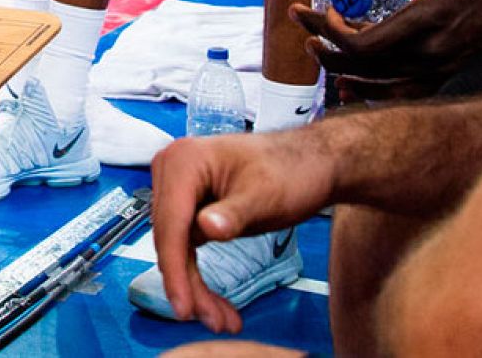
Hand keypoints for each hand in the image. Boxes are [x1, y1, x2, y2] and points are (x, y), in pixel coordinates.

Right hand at [150, 132, 333, 332]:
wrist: (311, 163)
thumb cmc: (292, 170)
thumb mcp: (266, 196)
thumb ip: (234, 214)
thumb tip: (206, 228)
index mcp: (184, 161)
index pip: (170, 224)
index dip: (175, 270)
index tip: (184, 307)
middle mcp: (172, 170)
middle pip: (169, 239)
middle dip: (188, 283)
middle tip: (212, 319)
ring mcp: (178, 187)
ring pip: (175, 247)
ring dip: (193, 284)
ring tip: (221, 317)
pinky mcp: (188, 205)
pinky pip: (185, 245)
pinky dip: (197, 272)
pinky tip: (213, 299)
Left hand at [289, 0, 481, 81]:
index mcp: (425, 23)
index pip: (360, 42)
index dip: (329, 28)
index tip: (317, 7)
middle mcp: (427, 54)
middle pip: (359, 62)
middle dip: (323, 41)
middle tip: (303, 20)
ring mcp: (435, 69)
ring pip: (373, 81)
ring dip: (339, 65)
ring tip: (316, 46)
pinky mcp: (441, 75)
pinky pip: (396, 93)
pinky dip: (368, 89)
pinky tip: (350, 83)